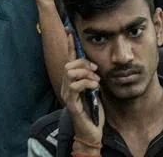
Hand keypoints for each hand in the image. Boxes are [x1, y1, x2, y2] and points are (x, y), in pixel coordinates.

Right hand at [62, 32, 101, 147]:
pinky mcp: (71, 102)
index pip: (69, 60)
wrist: (92, 131)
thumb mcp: (95, 89)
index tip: (70, 31)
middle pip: (69, 64)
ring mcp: (67, 94)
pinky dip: (87, 83)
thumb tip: (95, 65)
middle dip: (83, 63)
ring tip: (96, 81)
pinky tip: (95, 87)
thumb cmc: (94, 111)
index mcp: (72, 81)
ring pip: (70, 72)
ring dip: (86, 73)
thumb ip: (92, 77)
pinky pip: (74, 85)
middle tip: (96, 70)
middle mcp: (66, 86)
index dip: (70, 45)